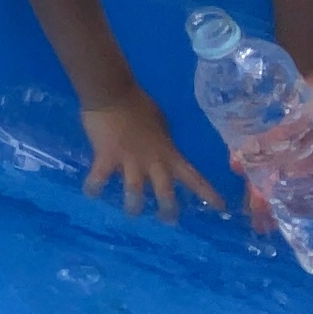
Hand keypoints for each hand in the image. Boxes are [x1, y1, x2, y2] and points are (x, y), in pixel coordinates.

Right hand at [81, 90, 224, 215]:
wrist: (112, 93)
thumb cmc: (138, 104)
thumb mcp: (161, 124)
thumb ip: (163, 142)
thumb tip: (163, 149)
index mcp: (168, 153)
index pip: (193, 177)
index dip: (208, 194)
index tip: (222, 209)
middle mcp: (152, 162)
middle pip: (165, 192)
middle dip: (168, 210)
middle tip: (167, 220)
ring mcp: (129, 161)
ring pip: (134, 191)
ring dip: (133, 206)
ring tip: (132, 213)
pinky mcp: (106, 156)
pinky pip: (99, 177)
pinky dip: (94, 187)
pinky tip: (91, 194)